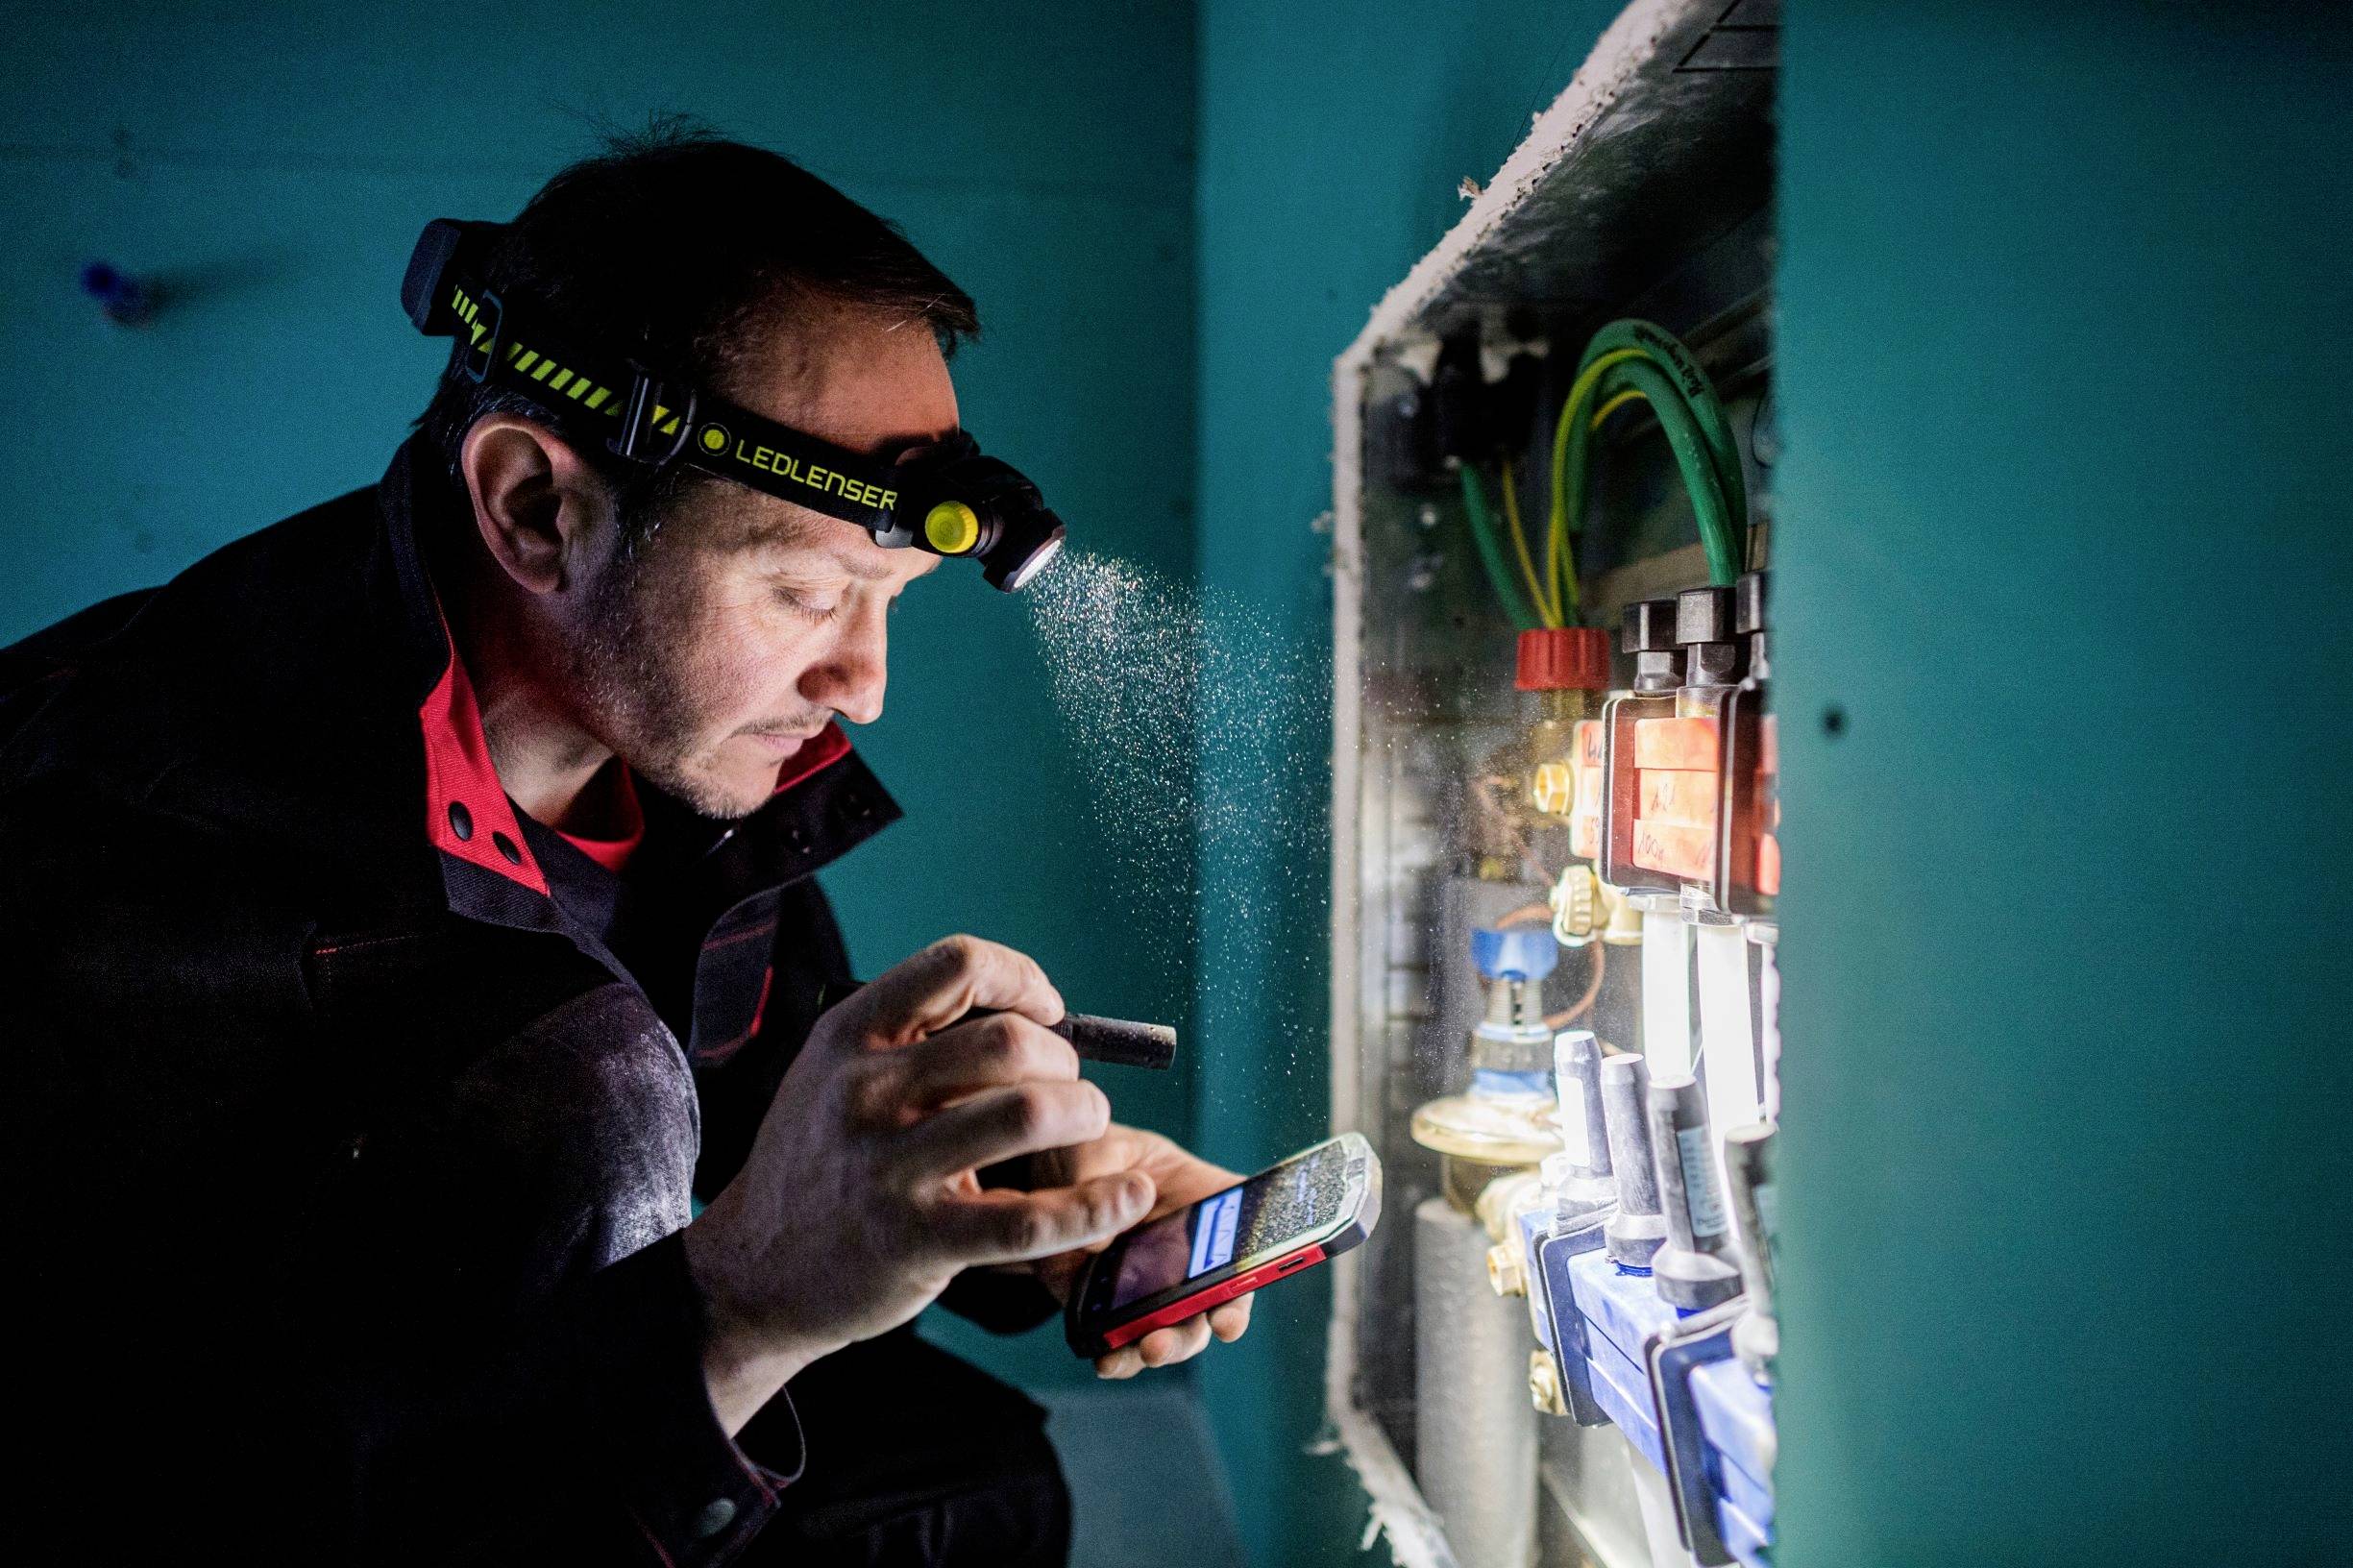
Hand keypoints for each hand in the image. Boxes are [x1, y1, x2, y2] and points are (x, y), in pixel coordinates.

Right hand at [682, 936, 1154, 1433]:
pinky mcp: (916, 1241)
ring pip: (1028, 1114)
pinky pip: (1029, 1219)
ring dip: (1083, 1114)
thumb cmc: (823, 1162)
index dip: (1023, 979)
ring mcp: (888, 1169)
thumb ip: (915, 1039)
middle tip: (1069, 1089)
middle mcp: (865, 1092)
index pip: (958, 965)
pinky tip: (1126, 1195)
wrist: (756, 1272)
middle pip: (1008, 1042)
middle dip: (1064, 1061)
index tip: (1048, 1013)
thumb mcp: (838, 1076)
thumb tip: (1040, 1018)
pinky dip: (1095, 1203)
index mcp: (850, 1036)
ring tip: (1087, 1125)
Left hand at [1031, 1126, 1255, 1379]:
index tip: (1247, 1286)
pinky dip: (1119, 1354)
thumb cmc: (1086, 1152)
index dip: (1258, 1267)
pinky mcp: (1111, 1309)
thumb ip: (1099, 1169)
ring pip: (1177, 1328)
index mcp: (1203, 1201)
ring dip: (1170, 1344)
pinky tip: (1107, 1357)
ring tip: (1149, 1349)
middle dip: (1215, 1319)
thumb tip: (1114, 1213)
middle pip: (1220, 1295)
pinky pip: (1125, 1340)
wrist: (1040, 1182)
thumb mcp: (1092, 1144)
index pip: (1249, 1234)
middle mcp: (1188, 1252)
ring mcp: (1153, 1286)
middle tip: (1211, 1325)